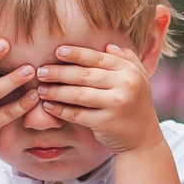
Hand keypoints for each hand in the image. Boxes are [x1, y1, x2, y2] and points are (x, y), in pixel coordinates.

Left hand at [36, 41, 160, 152]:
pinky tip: (48, 105)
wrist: (143, 138)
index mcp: (130, 71)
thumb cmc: (135, 103)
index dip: (76, 54)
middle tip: (40, 71)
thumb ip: (126, 59)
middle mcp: (125, 86)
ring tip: (40, 89)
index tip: (58, 51)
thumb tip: (108, 45)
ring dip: (55, 91)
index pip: (98, 58)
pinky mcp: (105, 123)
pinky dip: (60, 110)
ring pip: (78, 94)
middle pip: (84, 75)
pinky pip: (77, 114)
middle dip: (58, 73)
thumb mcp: (139, 78)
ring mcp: (115, 105)